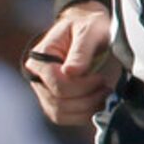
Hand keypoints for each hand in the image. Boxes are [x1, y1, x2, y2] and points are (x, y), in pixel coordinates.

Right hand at [23, 5, 117, 127]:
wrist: (87, 28)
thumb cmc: (87, 26)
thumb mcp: (88, 30)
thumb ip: (81, 50)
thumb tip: (71, 72)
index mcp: (40, 58)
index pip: (56, 84)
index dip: (82, 86)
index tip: (100, 77)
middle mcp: (37, 77)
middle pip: (58, 102)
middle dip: (86, 99)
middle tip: (105, 87)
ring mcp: (44, 91)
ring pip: (60, 114)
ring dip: (86, 110)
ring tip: (103, 95)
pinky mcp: (54, 101)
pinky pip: (64, 118)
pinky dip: (83, 115)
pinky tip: (98, 103)